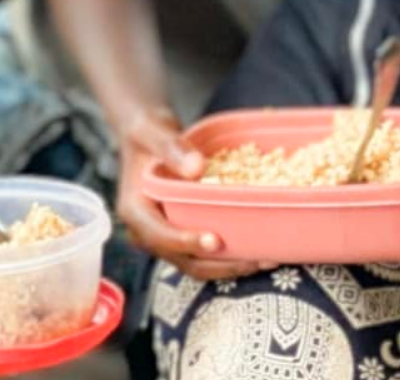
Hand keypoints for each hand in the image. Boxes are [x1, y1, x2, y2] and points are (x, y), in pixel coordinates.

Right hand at [115, 107, 271, 281]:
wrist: (146, 139)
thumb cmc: (146, 134)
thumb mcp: (153, 132)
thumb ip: (171, 147)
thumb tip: (197, 167)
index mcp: (135, 210)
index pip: (158, 235)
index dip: (185, 242)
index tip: (215, 241)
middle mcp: (148, 231)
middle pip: (182, 259)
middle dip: (218, 265)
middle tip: (254, 260)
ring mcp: (167, 236)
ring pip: (197, 263)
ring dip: (229, 266)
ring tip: (265, 260)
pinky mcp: (184, 234)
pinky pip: (205, 254)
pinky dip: (230, 256)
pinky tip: (258, 250)